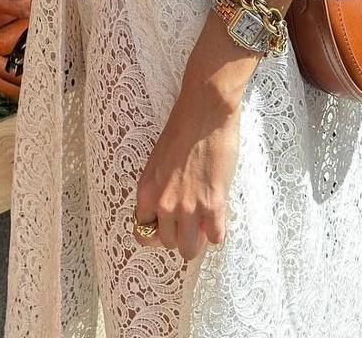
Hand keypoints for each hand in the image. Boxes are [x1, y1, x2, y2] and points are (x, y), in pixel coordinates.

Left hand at [135, 80, 240, 260]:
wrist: (205, 112)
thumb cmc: (181, 129)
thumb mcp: (157, 163)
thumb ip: (159, 191)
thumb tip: (169, 213)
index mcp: (146, 192)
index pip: (143, 234)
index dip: (157, 232)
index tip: (168, 225)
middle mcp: (163, 204)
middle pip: (169, 244)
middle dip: (180, 234)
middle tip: (190, 220)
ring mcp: (189, 208)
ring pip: (190, 249)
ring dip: (198, 240)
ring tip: (204, 224)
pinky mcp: (213, 205)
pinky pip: (215, 238)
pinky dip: (218, 231)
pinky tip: (219, 217)